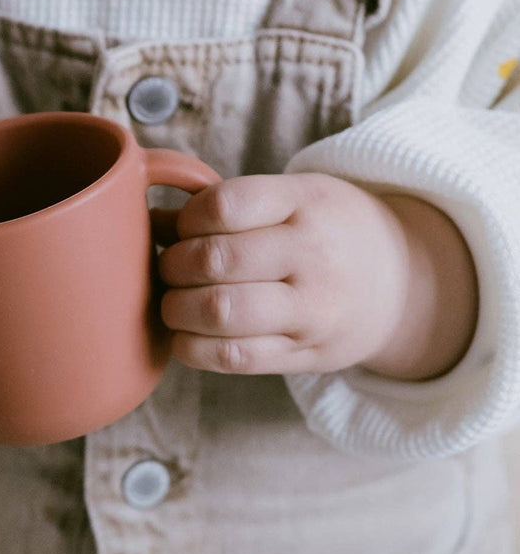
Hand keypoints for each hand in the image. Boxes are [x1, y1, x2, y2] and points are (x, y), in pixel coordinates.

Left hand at [152, 173, 414, 376]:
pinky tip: (185, 335)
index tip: (184, 227)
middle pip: (214, 260)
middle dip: (172, 266)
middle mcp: (314, 255)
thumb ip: (224, 205)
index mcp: (307, 202)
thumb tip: (148, 219)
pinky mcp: (305, 355)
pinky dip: (192, 348)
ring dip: (176, 308)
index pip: (225, 205)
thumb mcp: (293, 197)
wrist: (404, 283)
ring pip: (220, 311)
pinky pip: (233, 357)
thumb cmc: (325, 230)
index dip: (187, 218)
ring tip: (174, 303)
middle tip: (169, 269)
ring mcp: (312, 310)